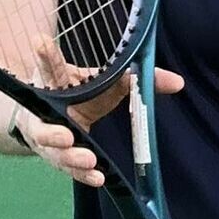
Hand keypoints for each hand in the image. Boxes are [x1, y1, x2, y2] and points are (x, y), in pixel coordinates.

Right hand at [19, 38, 183, 186]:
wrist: (48, 115)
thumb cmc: (78, 93)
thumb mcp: (104, 81)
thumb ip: (136, 80)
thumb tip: (178, 82)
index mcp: (55, 83)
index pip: (50, 68)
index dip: (46, 56)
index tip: (40, 42)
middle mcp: (45, 110)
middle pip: (44, 123)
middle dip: (53, 131)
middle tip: (66, 134)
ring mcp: (46, 136)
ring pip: (53, 150)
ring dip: (70, 157)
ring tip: (88, 160)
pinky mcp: (55, 156)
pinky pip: (66, 167)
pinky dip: (82, 174)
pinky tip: (98, 177)